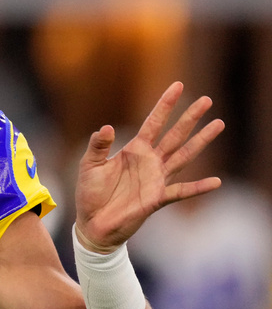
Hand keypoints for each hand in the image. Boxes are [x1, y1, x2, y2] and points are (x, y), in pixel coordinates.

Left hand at [74, 81, 223, 251]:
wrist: (93, 223)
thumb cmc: (90, 193)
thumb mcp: (89, 165)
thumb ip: (98, 146)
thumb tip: (106, 128)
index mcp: (134, 149)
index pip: (153, 122)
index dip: (165, 105)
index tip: (178, 85)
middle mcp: (150, 161)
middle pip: (175, 134)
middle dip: (190, 117)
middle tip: (207, 99)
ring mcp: (157, 179)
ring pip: (184, 155)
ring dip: (201, 141)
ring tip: (218, 124)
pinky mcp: (157, 198)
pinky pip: (181, 191)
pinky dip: (198, 187)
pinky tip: (216, 182)